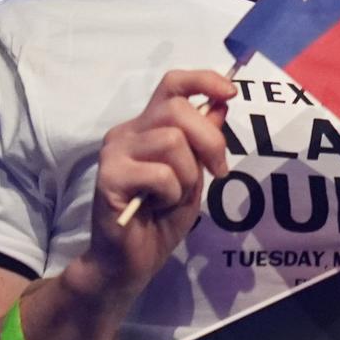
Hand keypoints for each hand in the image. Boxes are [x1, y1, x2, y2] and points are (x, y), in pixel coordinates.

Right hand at [78, 70, 233, 299]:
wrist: (131, 259)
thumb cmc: (161, 216)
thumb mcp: (193, 174)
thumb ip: (203, 140)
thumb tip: (221, 103)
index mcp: (147, 126)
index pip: (172, 84)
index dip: (203, 80)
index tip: (230, 92)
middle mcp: (128, 132)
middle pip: (178, 110)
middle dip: (209, 141)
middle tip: (217, 171)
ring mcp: (114, 152)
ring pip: (172, 141)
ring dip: (187, 175)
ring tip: (173, 195)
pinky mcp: (109, 176)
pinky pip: (160, 174)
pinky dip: (171, 194)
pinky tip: (156, 206)